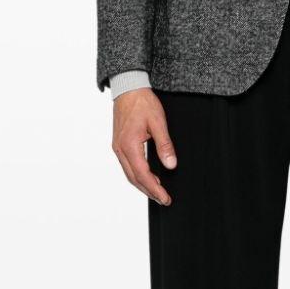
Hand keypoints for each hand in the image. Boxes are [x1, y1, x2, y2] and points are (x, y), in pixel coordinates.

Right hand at [112, 88, 176, 205]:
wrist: (128, 88)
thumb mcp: (158, 122)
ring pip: (129, 173)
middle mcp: (120, 149)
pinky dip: (138, 175)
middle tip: (164, 200)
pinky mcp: (119, 144)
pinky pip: (127, 165)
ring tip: (158, 192)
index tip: (165, 198)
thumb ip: (165, 145)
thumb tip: (171, 165)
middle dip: (149, 192)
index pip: (143, 174)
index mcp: (129, 145)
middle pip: (134, 178)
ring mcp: (118, 147)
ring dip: (143, 185)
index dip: (155, 189)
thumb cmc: (142, 102)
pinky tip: (148, 176)